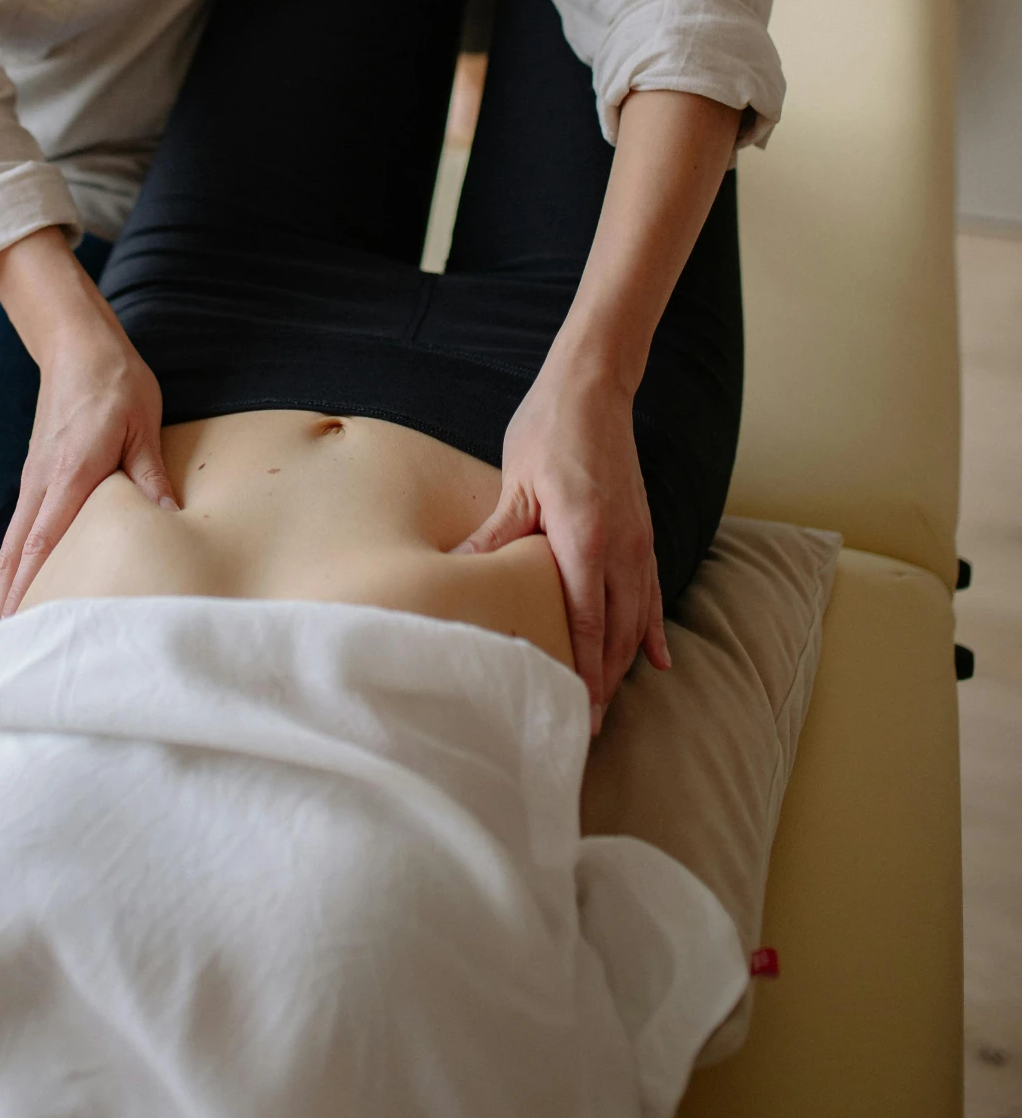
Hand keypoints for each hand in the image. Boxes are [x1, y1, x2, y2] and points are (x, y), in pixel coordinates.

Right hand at [0, 227, 176, 618]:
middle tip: (5, 653)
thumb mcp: (143, 424)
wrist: (76, 344)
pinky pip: (20, 531)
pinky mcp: (36, 477)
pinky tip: (17, 585)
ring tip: (6, 635)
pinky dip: (13, 563)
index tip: (22, 629)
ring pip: (14, 546)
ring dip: (7, 589)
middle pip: (19, 555)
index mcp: (71, 474)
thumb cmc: (115, 382)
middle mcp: (42, 484)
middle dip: (10, 604)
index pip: (47, 542)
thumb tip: (169, 522)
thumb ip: (150, 475)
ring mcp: (33, 482)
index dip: (32, 588)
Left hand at [450, 345, 669, 729]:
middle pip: (617, 633)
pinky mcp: (643, 532)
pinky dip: (653, 629)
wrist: (594, 388)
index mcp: (586, 539)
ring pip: (638, 618)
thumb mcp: (515, 483)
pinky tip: (658, 660)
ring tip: (607, 705)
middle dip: (602, 682)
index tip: (575, 713)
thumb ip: (496, 537)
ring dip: (624, 663)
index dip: (581, 672)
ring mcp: (639, 541)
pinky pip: (653, 592)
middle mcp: (622, 548)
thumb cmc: (549, 430)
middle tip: (584, 728)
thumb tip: (458, 573)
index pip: (587, 623)